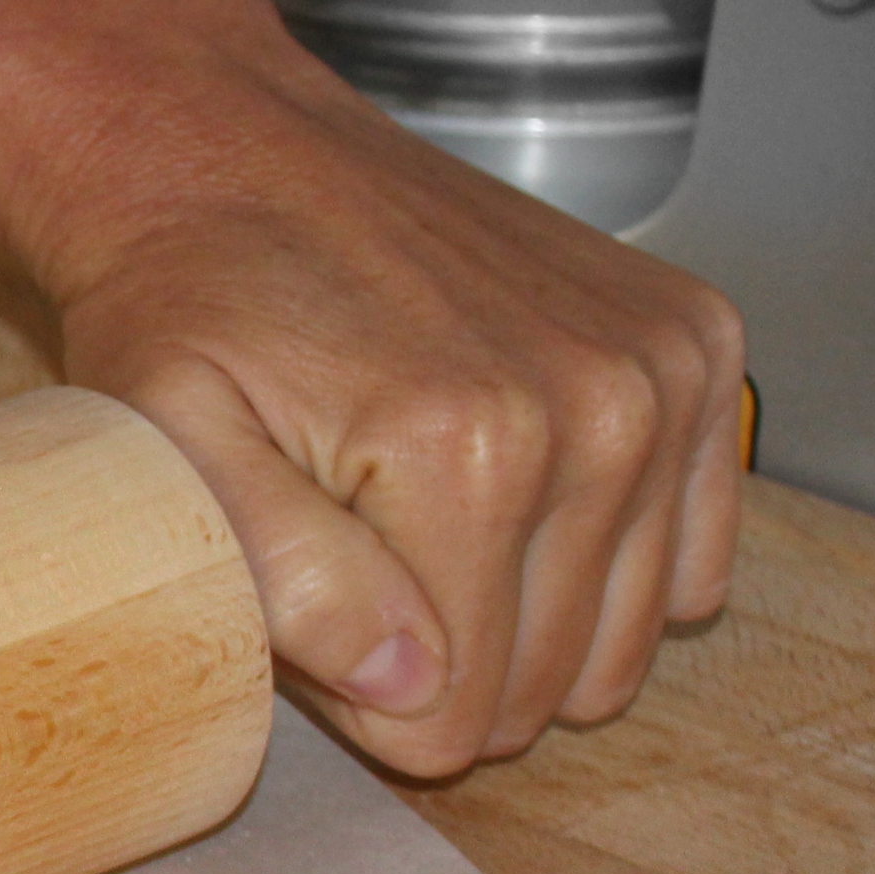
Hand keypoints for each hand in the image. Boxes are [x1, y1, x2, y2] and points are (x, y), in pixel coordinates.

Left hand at [29, 35, 745, 774]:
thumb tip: (413, 688)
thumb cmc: (187, 302)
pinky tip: (516, 500)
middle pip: (548, 684)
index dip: (367, 702)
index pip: (454, 720)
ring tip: (420, 526)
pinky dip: (608, 556)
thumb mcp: (175, 452)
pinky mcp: (699, 344)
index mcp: (471, 455)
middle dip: (444, 664)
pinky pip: (692, 551)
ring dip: (525, 613)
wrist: (231, 153)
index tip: (312, 618)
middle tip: (355, 568)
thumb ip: (287, 583)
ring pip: (624, 634)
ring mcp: (667, 373)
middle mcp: (601, 413)